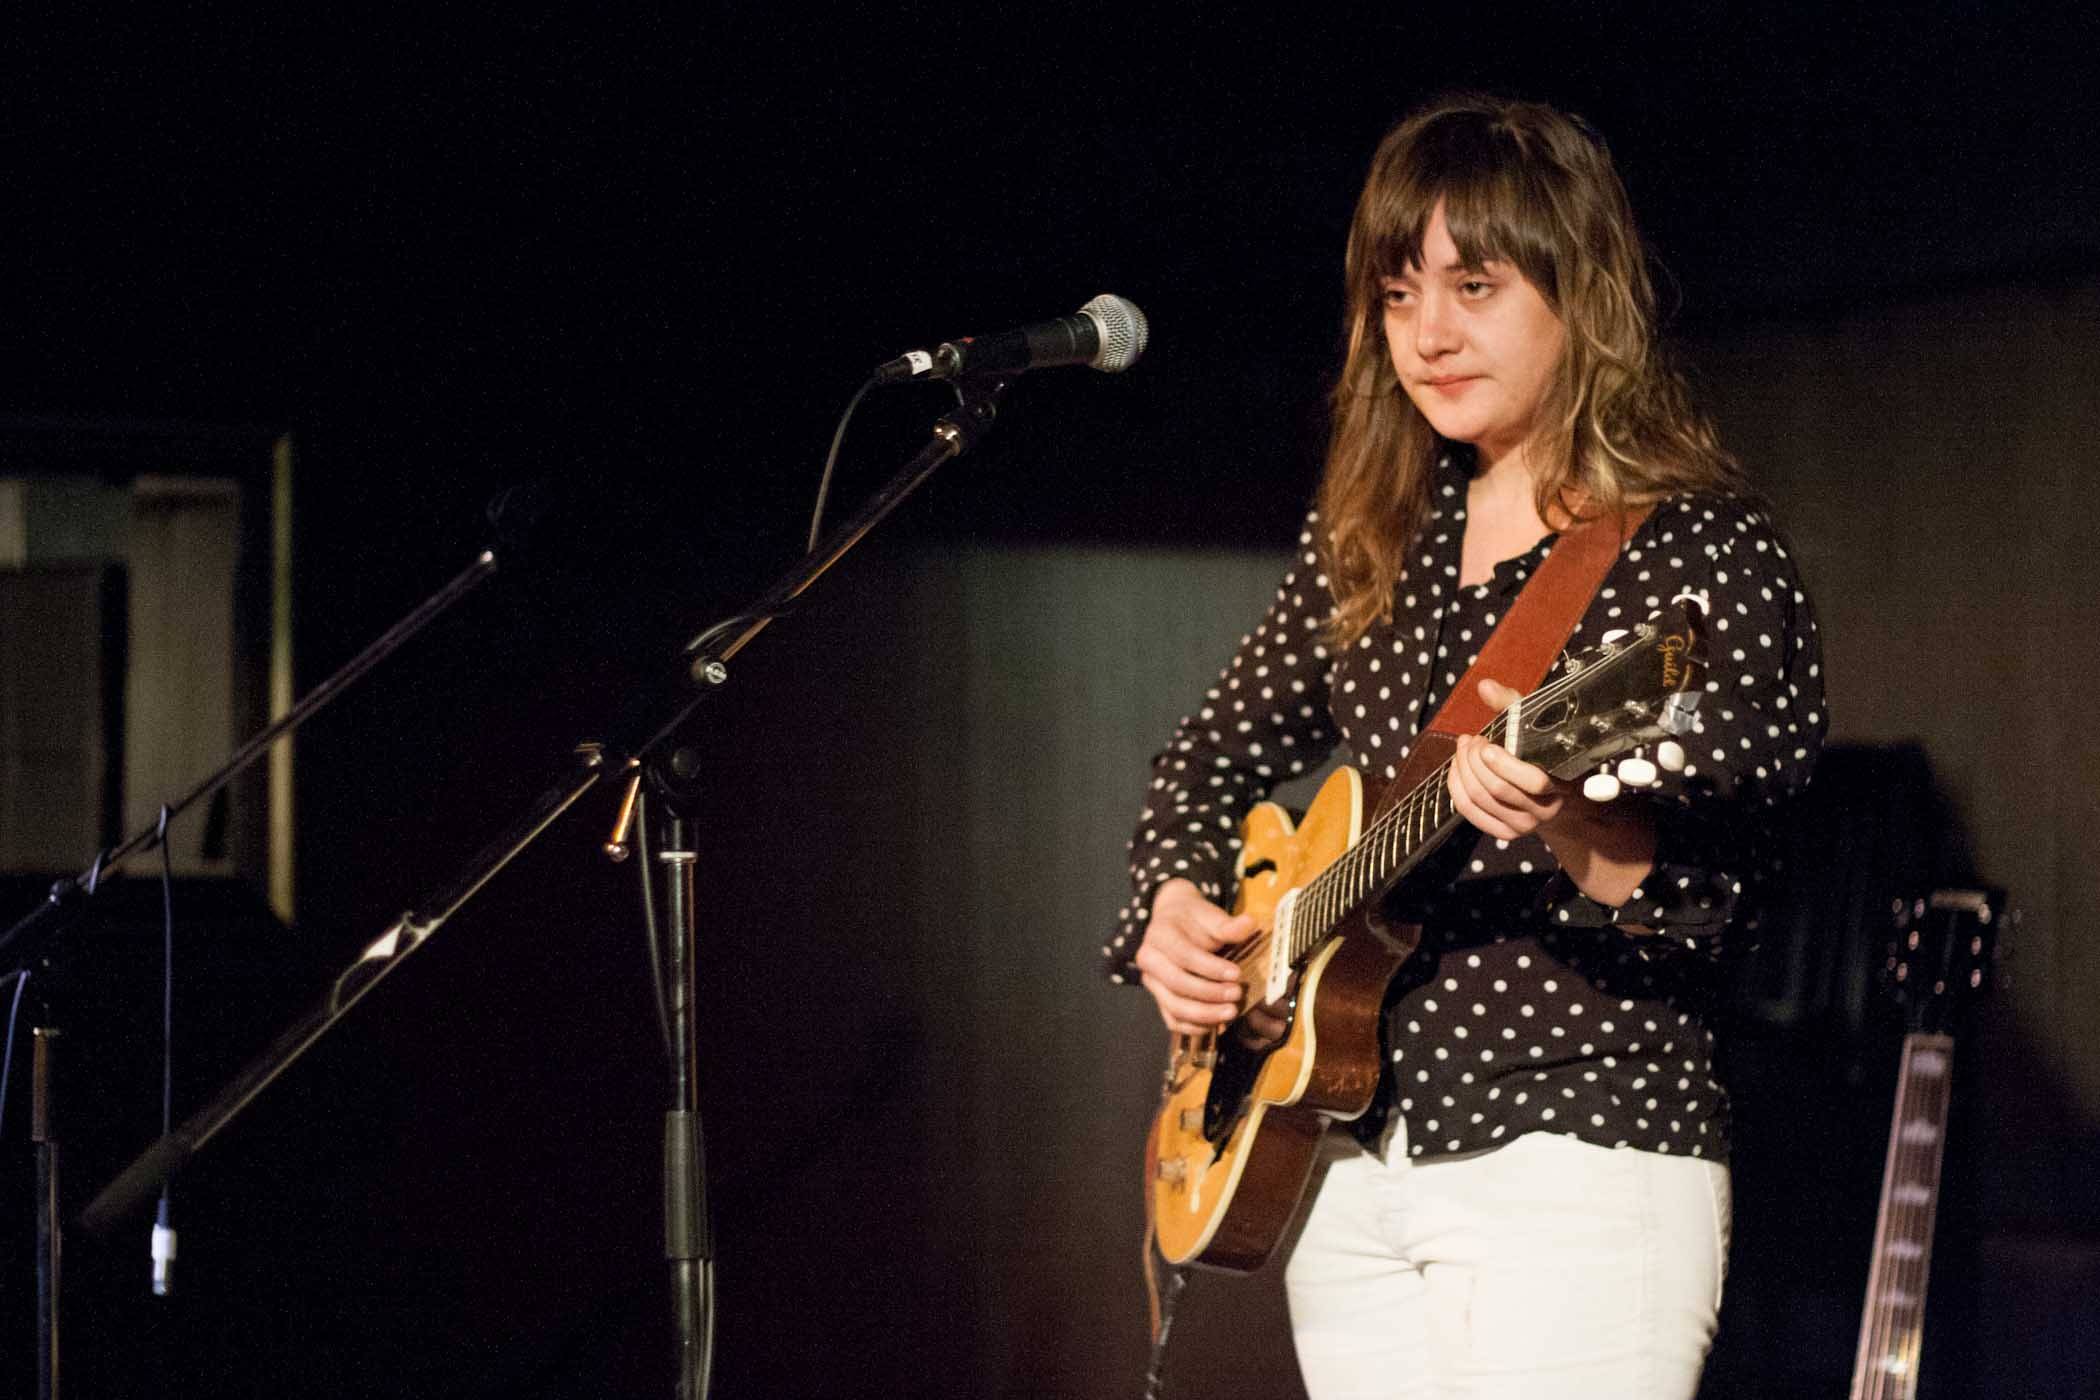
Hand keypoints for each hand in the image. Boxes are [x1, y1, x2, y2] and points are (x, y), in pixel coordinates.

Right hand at [1134, 879, 1268, 1037]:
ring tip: (1231, 1012)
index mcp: (1160, 935)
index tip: (1236, 974)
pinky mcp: (1159, 998)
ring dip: (1205, 1014)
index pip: (1184, 955)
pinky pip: (1173, 1020)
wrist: (1174, 922)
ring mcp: (1152, 982)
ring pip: (1174, 1006)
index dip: (1211, 968)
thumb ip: (1227, 924)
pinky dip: (1195, 1027)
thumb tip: (1249, 924)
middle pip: (1177, 983)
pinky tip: (1218, 1023)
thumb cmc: (1193, 919)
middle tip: (1237, 994)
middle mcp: (1150, 960)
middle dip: (1209, 993)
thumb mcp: (1209, 915)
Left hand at [1447, 679, 1570, 840]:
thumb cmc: (1546, 754)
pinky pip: (1469, 812)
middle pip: (1497, 789)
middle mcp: (1543, 811)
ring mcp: (1523, 826)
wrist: (1560, 800)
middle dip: (1474, 760)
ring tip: (1463, 748)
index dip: (1503, 763)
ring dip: (1462, 769)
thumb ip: (1514, 706)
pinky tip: (1456, 768)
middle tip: (1470, 740)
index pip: (1533, 782)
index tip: (1485, 741)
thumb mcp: (1537, 728)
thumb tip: (1485, 686)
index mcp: (1559, 784)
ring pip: (1479, 798)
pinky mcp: (1504, 833)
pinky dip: (1456, 787)